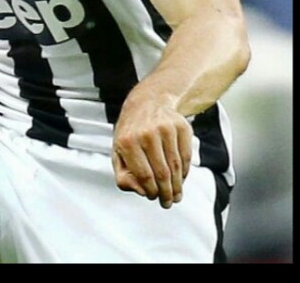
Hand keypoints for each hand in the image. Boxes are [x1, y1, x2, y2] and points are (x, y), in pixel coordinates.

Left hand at [112, 89, 192, 208]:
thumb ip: (123, 175)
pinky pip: (187, 156)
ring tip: (176, 195)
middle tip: (168, 203)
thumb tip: (140, 191)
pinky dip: (185, 172)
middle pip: (162, 173)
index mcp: (127, 141)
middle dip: (166, 193)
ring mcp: (166, 129)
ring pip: (176, 166)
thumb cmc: (131, 132)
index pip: (143, 175)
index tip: (153, 198)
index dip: (151, 191)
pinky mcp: (182, 127)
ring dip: (178, 185)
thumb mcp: (118, 151)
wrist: (148, 103)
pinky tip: (181, 179)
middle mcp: (146, 134)